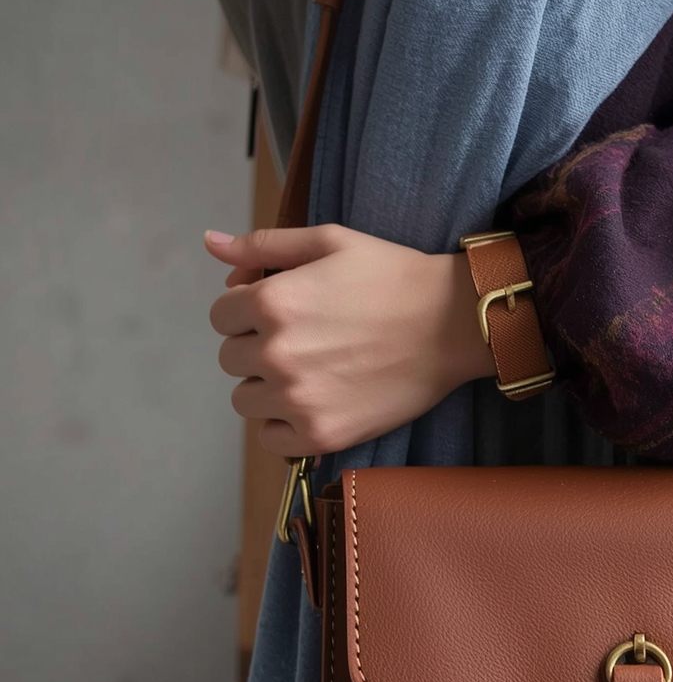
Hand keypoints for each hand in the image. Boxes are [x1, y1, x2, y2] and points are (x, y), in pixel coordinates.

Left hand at [204, 225, 492, 455]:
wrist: (452, 325)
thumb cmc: (392, 276)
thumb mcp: (330, 242)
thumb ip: (264, 245)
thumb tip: (209, 244)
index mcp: (270, 302)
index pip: (221, 315)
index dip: (249, 310)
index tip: (286, 313)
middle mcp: (275, 354)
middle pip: (231, 358)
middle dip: (258, 346)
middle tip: (306, 342)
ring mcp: (297, 399)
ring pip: (246, 400)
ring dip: (268, 387)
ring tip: (311, 374)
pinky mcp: (323, 434)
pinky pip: (272, 439)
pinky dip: (284, 425)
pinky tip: (313, 404)